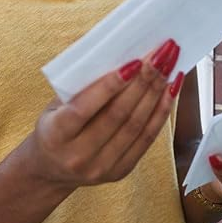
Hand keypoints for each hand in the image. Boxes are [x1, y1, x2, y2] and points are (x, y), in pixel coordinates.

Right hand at [25, 40, 181, 190]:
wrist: (50, 170)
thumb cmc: (53, 126)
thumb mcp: (54, 106)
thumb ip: (79, 85)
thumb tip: (113, 51)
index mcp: (55, 135)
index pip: (85, 108)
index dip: (111, 85)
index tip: (134, 62)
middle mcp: (79, 156)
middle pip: (118, 115)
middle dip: (144, 81)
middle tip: (161, 54)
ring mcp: (101, 167)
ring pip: (136, 126)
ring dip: (157, 92)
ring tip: (170, 65)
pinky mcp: (120, 171)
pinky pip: (146, 139)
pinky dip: (161, 112)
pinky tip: (171, 90)